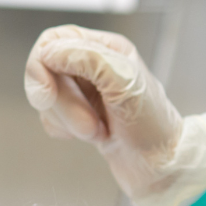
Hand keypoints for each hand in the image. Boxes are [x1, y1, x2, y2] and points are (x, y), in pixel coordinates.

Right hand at [24, 25, 205, 205]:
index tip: (47, 93)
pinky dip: (66, 129)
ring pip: (48, 96)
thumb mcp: (125, 82)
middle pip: (47, 70)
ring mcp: (86, 92)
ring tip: (98, 131)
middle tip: (89, 124)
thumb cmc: (153, 125)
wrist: (162, 166)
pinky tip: (93, 136)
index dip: (43, 64)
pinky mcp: (80, 115)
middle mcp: (95, 66)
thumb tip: (48, 52)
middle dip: (64, 103)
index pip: (54, 40)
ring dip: (69, 119)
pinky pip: (50, 117)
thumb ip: (87, 58)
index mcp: (107, 48)